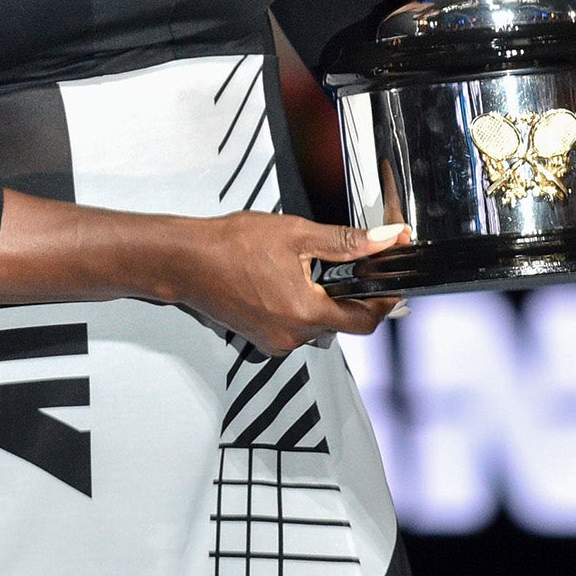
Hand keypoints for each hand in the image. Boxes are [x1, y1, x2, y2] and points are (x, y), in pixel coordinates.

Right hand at [166, 213, 408, 354]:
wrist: (185, 260)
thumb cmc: (231, 245)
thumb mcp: (295, 234)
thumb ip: (346, 242)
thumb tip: (385, 240)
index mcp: (307, 313)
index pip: (365, 321)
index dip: (383, 303)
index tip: (389, 285)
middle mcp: (292, 336)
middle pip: (340, 324)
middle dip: (345, 298)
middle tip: (341, 269)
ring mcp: (274, 341)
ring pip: (315, 327)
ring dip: (318, 304)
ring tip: (302, 272)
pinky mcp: (258, 339)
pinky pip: (291, 330)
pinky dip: (295, 310)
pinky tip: (279, 284)